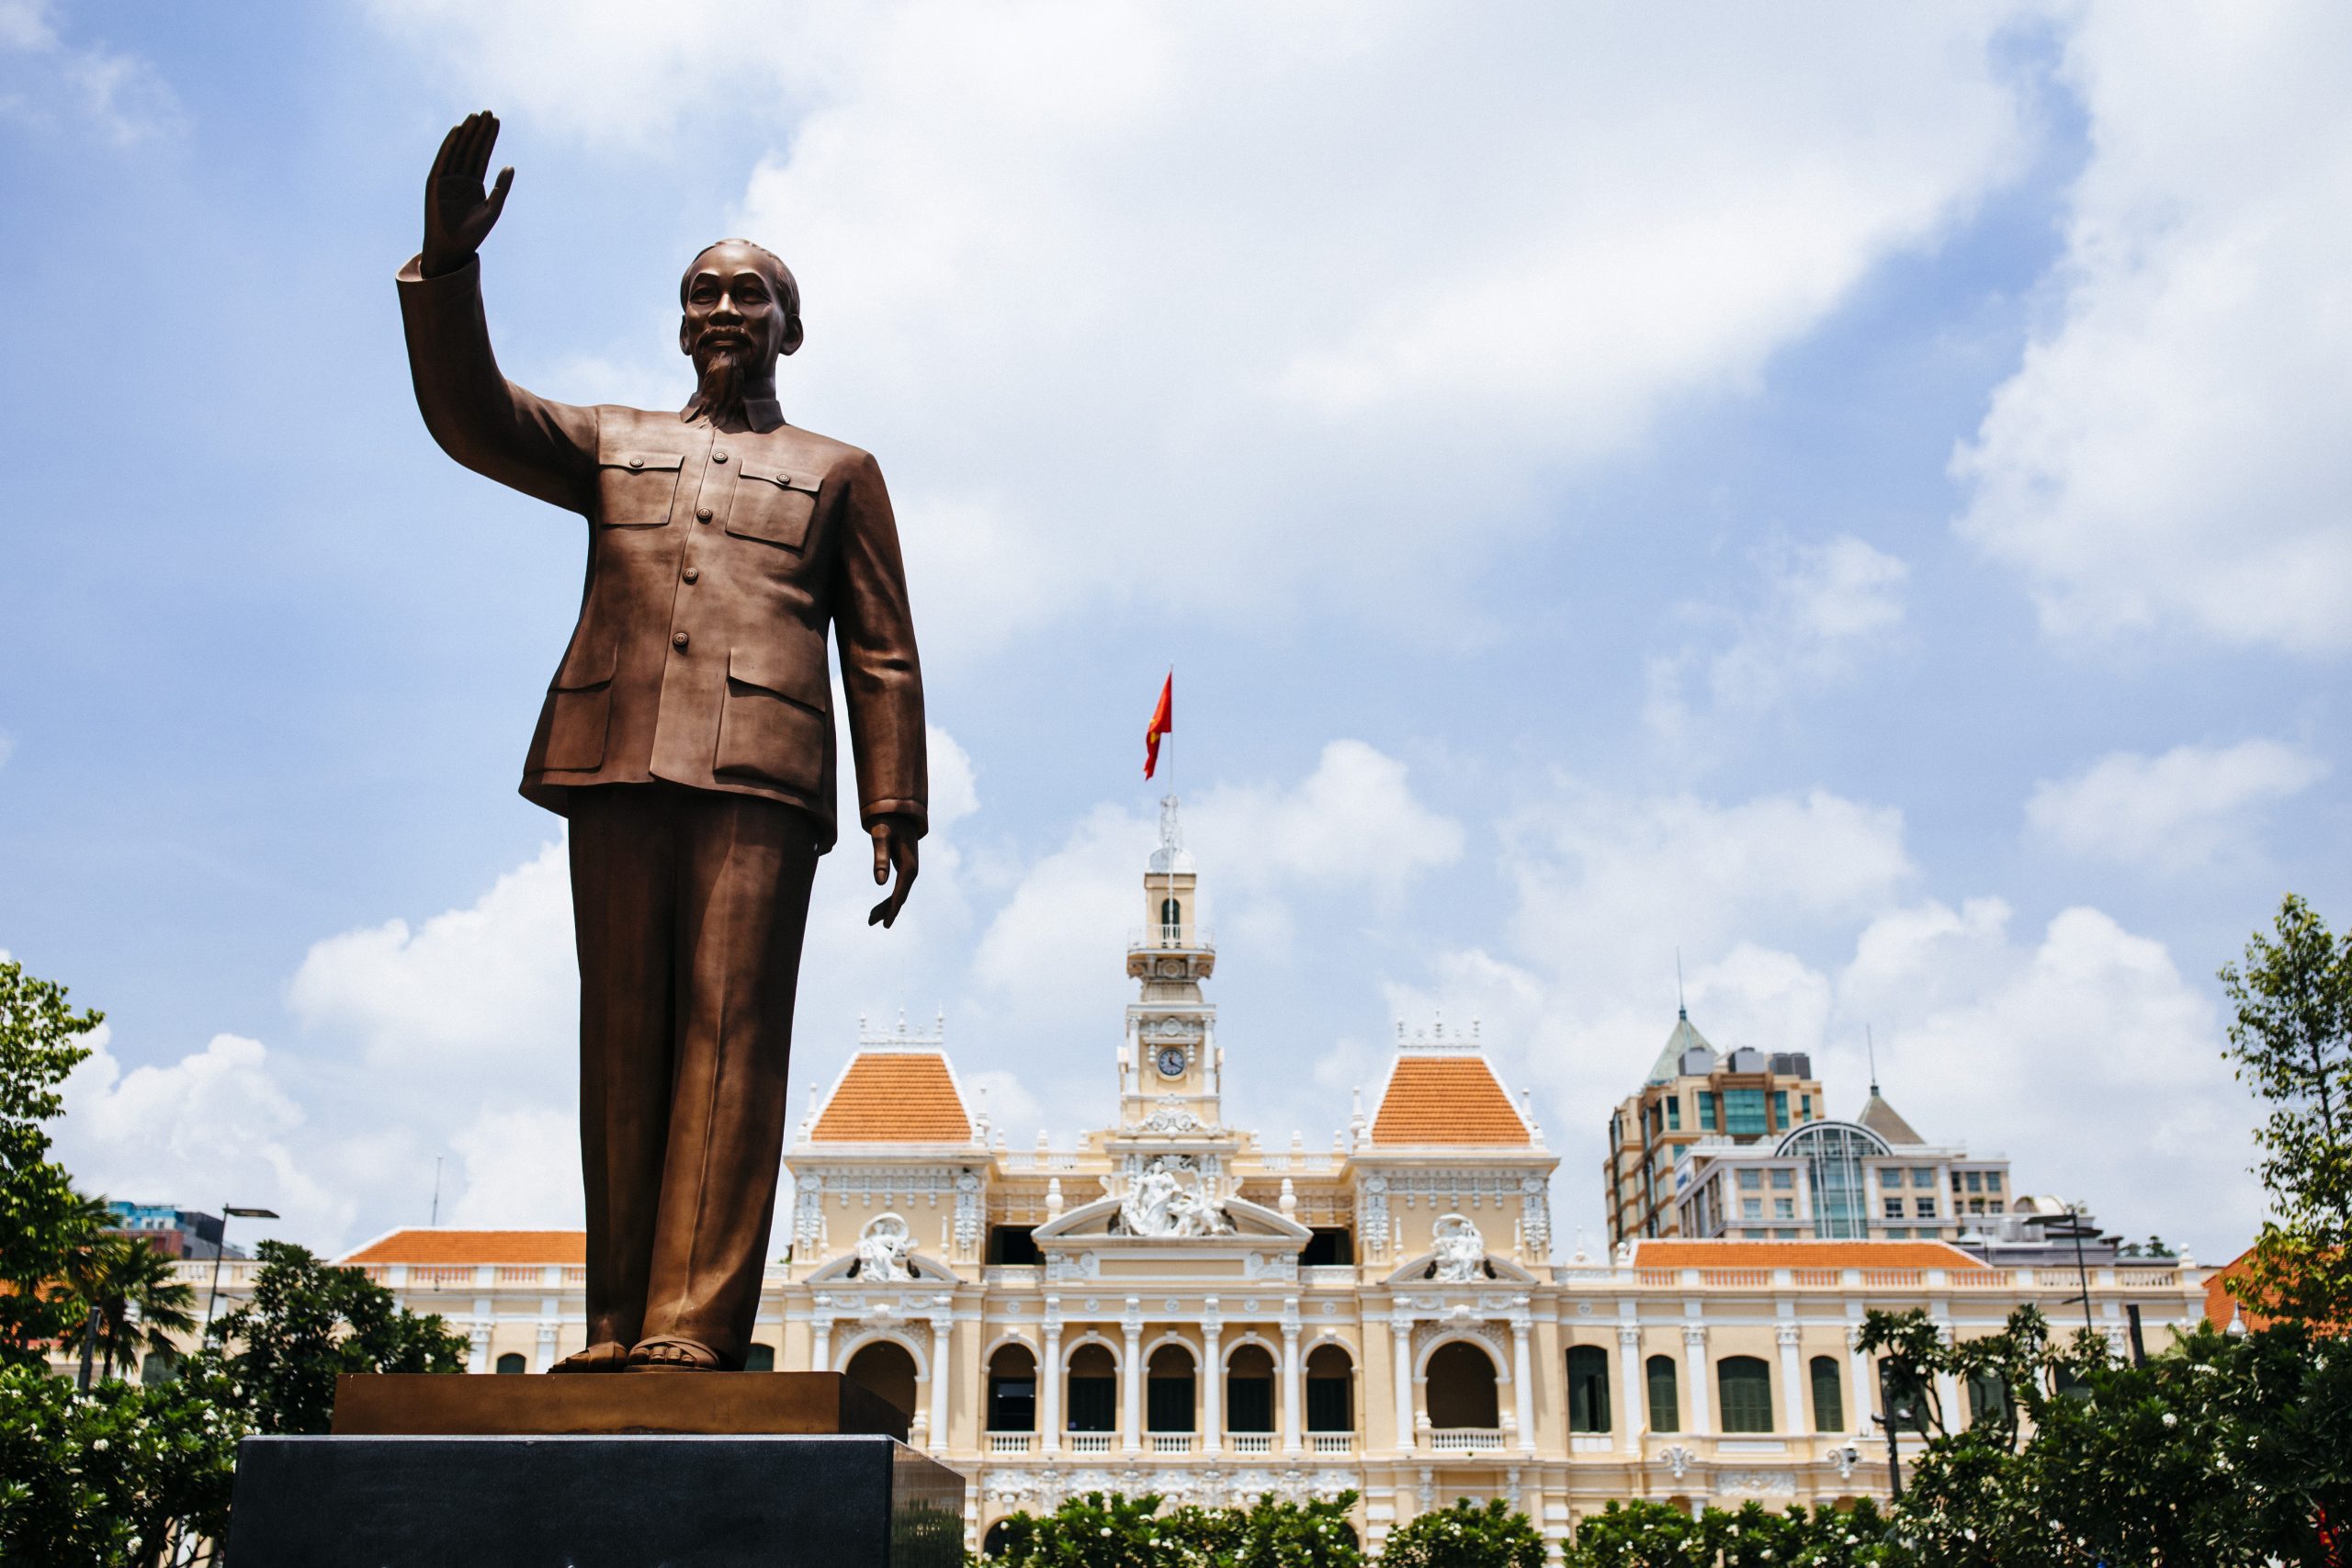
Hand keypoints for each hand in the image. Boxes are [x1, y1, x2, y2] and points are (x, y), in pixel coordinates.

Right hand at [422, 110, 513, 277]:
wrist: (453, 247)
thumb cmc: (473, 233)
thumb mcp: (493, 208)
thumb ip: (502, 188)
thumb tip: (510, 166)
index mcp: (474, 184)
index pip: (482, 155)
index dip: (489, 138)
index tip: (496, 121)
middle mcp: (460, 178)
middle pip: (471, 148)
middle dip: (479, 131)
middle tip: (488, 112)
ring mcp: (446, 178)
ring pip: (458, 150)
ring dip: (466, 133)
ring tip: (475, 116)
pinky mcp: (435, 181)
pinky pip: (443, 159)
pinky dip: (450, 144)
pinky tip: (458, 131)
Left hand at [867, 816, 919, 927]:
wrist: (897, 812)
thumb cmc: (887, 823)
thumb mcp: (881, 837)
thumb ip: (880, 857)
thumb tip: (880, 883)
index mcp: (909, 867)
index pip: (900, 893)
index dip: (893, 909)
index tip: (886, 924)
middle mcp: (911, 870)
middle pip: (900, 897)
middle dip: (887, 911)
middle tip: (870, 922)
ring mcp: (908, 870)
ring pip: (899, 894)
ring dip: (887, 906)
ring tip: (871, 919)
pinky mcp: (903, 867)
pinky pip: (898, 888)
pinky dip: (889, 898)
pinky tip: (882, 905)